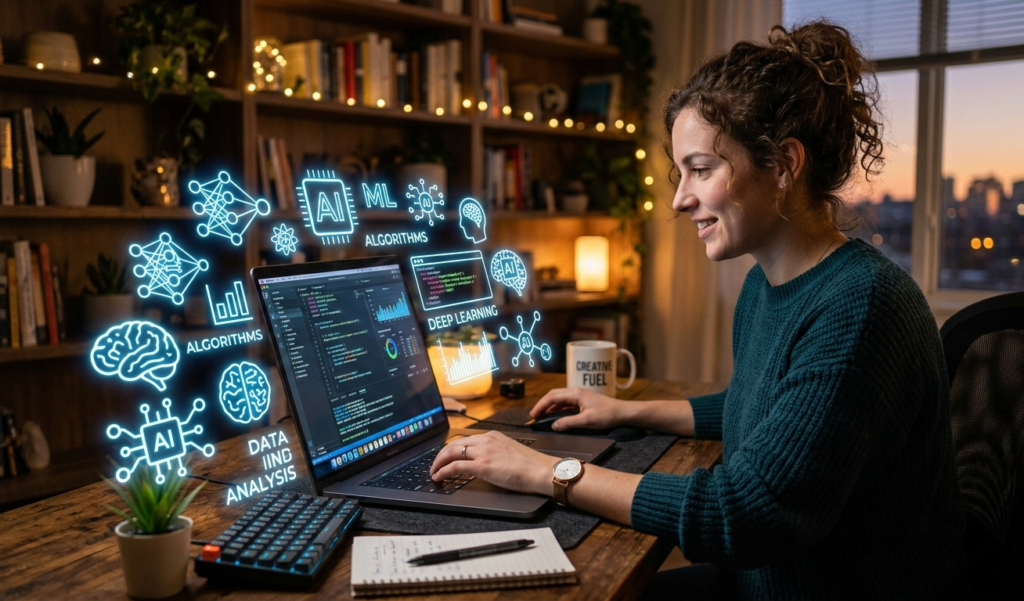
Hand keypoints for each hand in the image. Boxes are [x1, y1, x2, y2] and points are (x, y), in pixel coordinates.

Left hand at [429, 431, 556, 495]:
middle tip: (435, 465)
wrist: (541, 471)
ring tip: (434, 472)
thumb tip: (485, 463)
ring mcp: (484, 452)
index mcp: (493, 436)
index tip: (446, 456)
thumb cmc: (532, 466)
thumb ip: (495, 453)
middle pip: (454, 443)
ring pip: (451, 452)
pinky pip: (455, 466)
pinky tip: (439, 477)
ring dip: (438, 462)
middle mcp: (486, 440)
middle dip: (441, 454)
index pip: (465, 440)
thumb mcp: (510, 452)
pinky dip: (443, 471)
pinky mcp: (483, 465)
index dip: (451, 449)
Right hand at [530, 387, 626, 431]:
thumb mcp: (587, 421)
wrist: (623, 412)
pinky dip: (558, 408)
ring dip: (550, 406)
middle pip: (554, 395)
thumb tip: (554, 426)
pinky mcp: (583, 400)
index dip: (541, 405)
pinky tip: (556, 415)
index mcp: (575, 394)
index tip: (533, 415)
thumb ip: (568, 422)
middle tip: (534, 415)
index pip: (552, 397)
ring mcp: (580, 395)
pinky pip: (566, 402)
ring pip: (560, 398)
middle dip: (543, 404)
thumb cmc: (607, 415)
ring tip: (542, 416)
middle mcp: (576, 392)